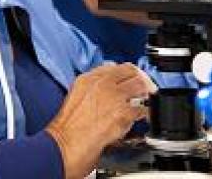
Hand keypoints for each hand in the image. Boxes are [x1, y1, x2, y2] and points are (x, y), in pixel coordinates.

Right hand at [46, 63, 155, 178]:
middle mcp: (102, 84)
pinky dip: (145, 113)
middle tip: (145, 90)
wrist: (66, 145)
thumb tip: (109, 83)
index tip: (134, 80)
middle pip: (133, 72)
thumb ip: (93, 86)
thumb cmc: (67, 128)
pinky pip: (142, 108)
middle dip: (142, 81)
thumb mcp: (76, 97)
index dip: (130, 73)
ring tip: (144, 103)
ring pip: (141, 87)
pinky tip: (142, 118)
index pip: (118, 66)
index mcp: (89, 79)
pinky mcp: (123, 113)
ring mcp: (114, 97)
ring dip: (145, 95)